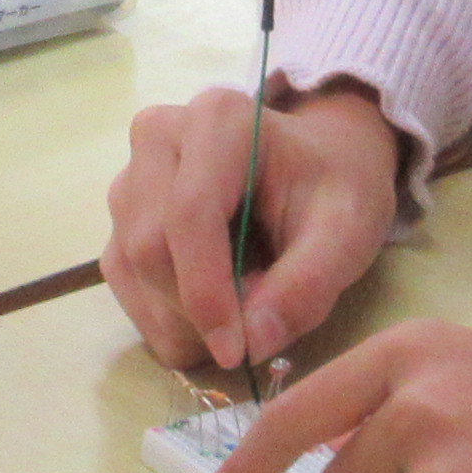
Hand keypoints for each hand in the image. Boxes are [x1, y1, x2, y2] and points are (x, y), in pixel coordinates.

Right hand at [106, 79, 397, 377]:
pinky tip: (207, 321)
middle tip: (249, 340)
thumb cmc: (336, 187)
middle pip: (150, 244)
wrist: (317, 162)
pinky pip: (123, 276)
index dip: (205, 292)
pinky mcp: (123, 213)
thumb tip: (250, 345)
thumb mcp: (348, 232)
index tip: (235, 352)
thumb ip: (306, 286)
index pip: (190, 214)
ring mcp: (132, 173)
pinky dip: (161, 316)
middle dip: (193, 311)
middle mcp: (159, 135)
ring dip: (177, 319)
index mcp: (219, 120)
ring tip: (238, 323)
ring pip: (129, 266)